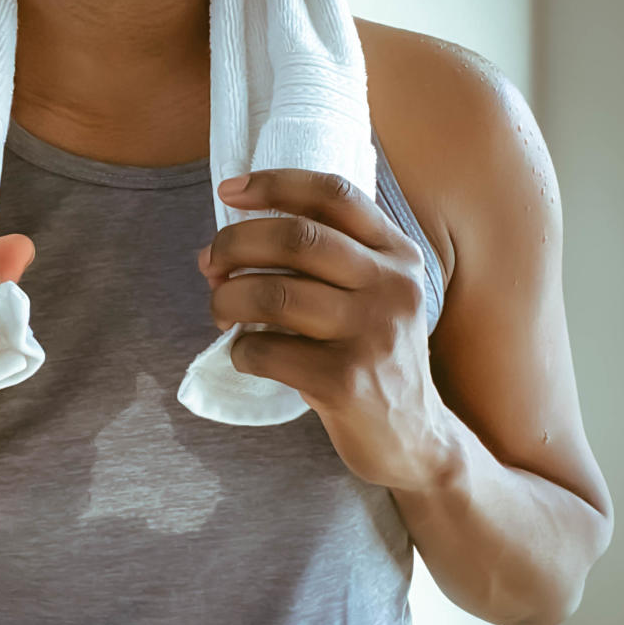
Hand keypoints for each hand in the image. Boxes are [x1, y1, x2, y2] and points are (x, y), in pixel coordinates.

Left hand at [197, 169, 449, 491]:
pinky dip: (240, 350)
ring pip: (274, 295)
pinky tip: (246, 356)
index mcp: (398, 255)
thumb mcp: (372, 297)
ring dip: (227, 298)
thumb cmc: (373, 359)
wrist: (414, 439)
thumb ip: (320, 264)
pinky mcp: (345, 382)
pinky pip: (265, 351)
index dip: (275, 184)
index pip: (334, 195)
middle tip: (209, 262)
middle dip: (235, 243)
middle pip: (296, 238)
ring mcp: (371, 335)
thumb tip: (221, 248)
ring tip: (220, 310)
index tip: (229, 190)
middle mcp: (391, 287)